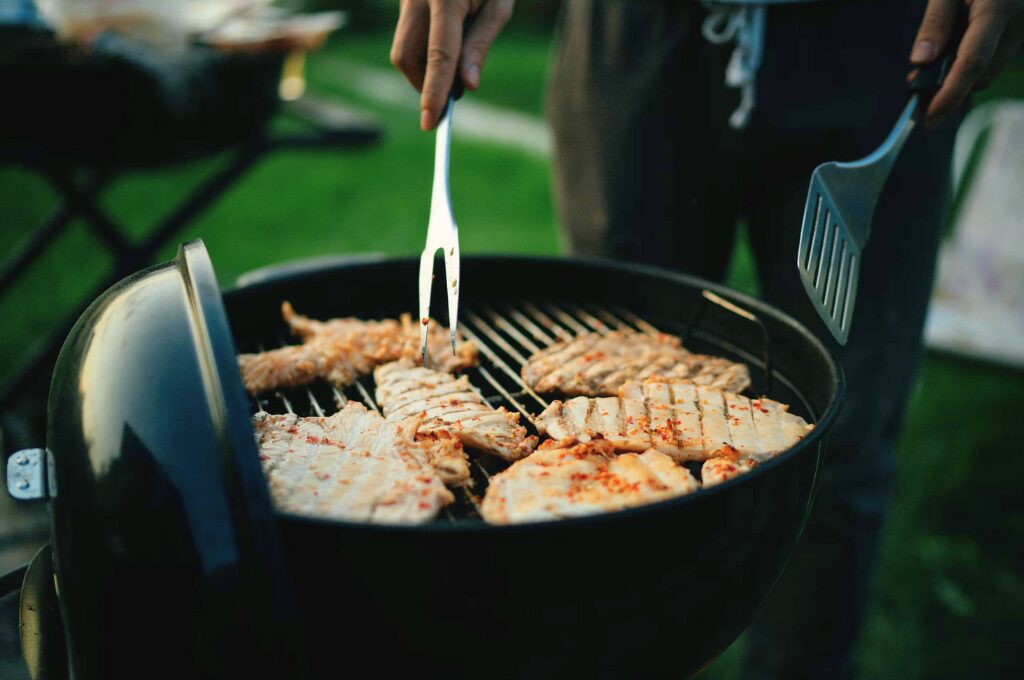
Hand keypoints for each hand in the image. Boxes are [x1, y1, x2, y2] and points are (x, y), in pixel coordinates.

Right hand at [391, 0, 514, 130]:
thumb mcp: (498, 5)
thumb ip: (480, 45)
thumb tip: (467, 87)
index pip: (439, 54)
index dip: (434, 91)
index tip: (431, 122)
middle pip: (407, 56)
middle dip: (424, 85)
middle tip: (449, 101)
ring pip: (401, 51)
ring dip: (423, 73)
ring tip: (452, 74)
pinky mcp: (403, 2)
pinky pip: (405, 38)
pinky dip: (422, 57)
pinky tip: (444, 56)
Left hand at [911, 0, 1023, 126]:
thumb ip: (935, 23)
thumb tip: (919, 62)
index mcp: (997, 8)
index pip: (972, 62)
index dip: (949, 94)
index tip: (930, 118)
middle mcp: (1018, 22)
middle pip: (980, 73)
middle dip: (947, 87)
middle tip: (914, 86)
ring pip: (988, 70)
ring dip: (959, 75)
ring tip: (931, 66)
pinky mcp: (1023, 32)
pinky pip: (995, 58)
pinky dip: (972, 63)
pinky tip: (952, 52)